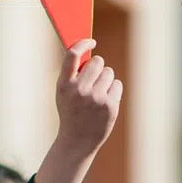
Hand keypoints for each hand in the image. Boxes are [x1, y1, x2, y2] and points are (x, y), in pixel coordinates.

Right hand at [53, 39, 122, 160]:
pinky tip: (105, 102)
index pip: (73, 54)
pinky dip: (113, 90)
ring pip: (109, 72)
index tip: (92, 42)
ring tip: (97, 94)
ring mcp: (96, 98)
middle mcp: (80, 90)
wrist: (77, 141)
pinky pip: (117, 84)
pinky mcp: (110, 106)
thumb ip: (73, 73)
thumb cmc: (71, 112)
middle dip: (97, 66)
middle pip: (97, 61)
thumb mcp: (64, 93)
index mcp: (64, 85)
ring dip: (105, 79)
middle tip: (93, 78)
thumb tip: (89, 51)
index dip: (83, 43)